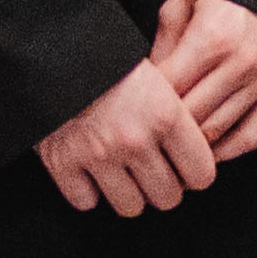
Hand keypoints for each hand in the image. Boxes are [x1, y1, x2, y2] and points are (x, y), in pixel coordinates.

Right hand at [36, 57, 222, 216]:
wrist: (55, 50)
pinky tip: (89, 172)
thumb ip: (178, 118)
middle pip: (168, 198)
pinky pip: (86, 202)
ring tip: (124, 175)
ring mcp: (98, 154)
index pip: (202, 175)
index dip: (195, 174)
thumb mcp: (158, 78)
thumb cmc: (111, 61)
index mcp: (167, 116)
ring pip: (131, 207)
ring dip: (129, 194)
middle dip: (164, 188)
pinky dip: (87, 191)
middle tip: (154, 173)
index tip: (185, 168)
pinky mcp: (62, 162)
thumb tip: (193, 164)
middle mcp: (135, 140)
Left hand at [151, 0, 256, 160]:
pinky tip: (204, 150)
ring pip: (217, 131)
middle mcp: (242, 62)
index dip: (145, 104)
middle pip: (191, 115)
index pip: (170, 88)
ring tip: (167, 147)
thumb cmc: (220, 0)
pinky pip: (249, 137)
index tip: (130, 111)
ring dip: (190, 145)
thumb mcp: (181, 7)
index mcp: (214, 37)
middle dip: (164, 130)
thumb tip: (142, 87)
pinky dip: (224, 151)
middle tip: (144, 136)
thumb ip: (160, 47)